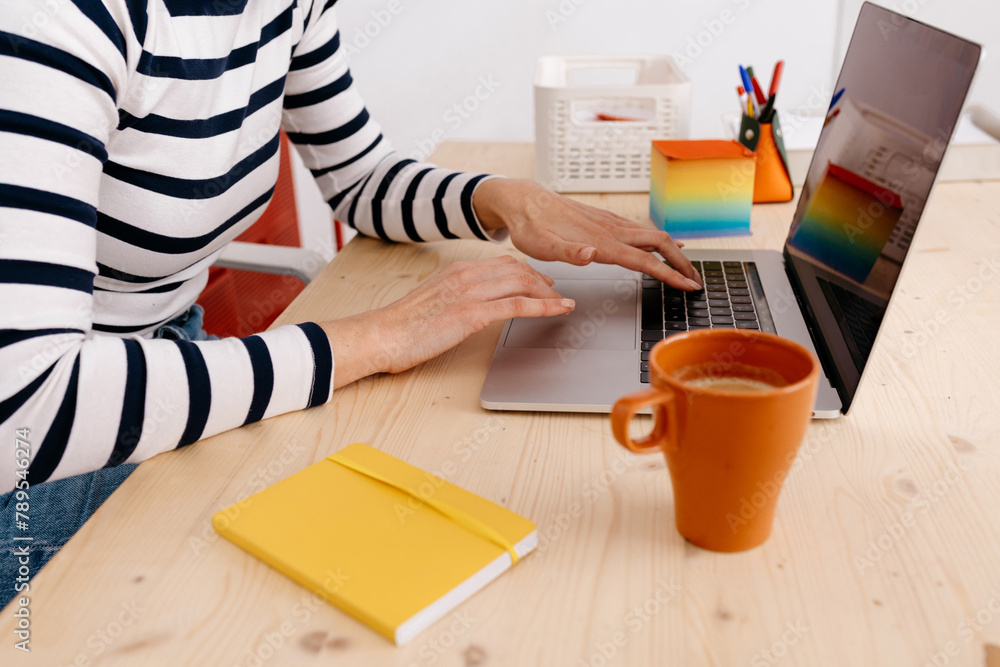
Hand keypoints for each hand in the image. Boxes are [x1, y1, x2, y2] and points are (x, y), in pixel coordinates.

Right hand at [320, 256, 573, 387]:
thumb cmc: (400, 327)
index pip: (501, 263)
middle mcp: (466, 275)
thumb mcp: (431, 302)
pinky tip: (559, 310)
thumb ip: (452, 298)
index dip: (526, 270)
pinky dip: (544, 307)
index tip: (539, 280)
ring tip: (563, 302)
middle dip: (542, 280)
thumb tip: (465, 307)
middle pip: (517, 270)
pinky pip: (518, 306)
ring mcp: (471, 292)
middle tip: (556, 291)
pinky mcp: (473, 313)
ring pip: (522, 283)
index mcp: (456, 271)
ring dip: (548, 293)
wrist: (383, 335)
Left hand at [473, 178, 702, 290]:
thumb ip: (567, 253)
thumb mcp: (541, 246)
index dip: (669, 274)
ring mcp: (609, 224)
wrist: (523, 201)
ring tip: (686, 268)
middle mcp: (610, 230)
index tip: (688, 286)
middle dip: (681, 263)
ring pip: (652, 235)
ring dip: (673, 252)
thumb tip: (591, 254)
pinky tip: (661, 246)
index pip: (645, 260)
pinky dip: (659, 242)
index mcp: (601, 242)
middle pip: (659, 244)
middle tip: (696, 281)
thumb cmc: (530, 226)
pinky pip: (640, 231)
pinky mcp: (604, 221)